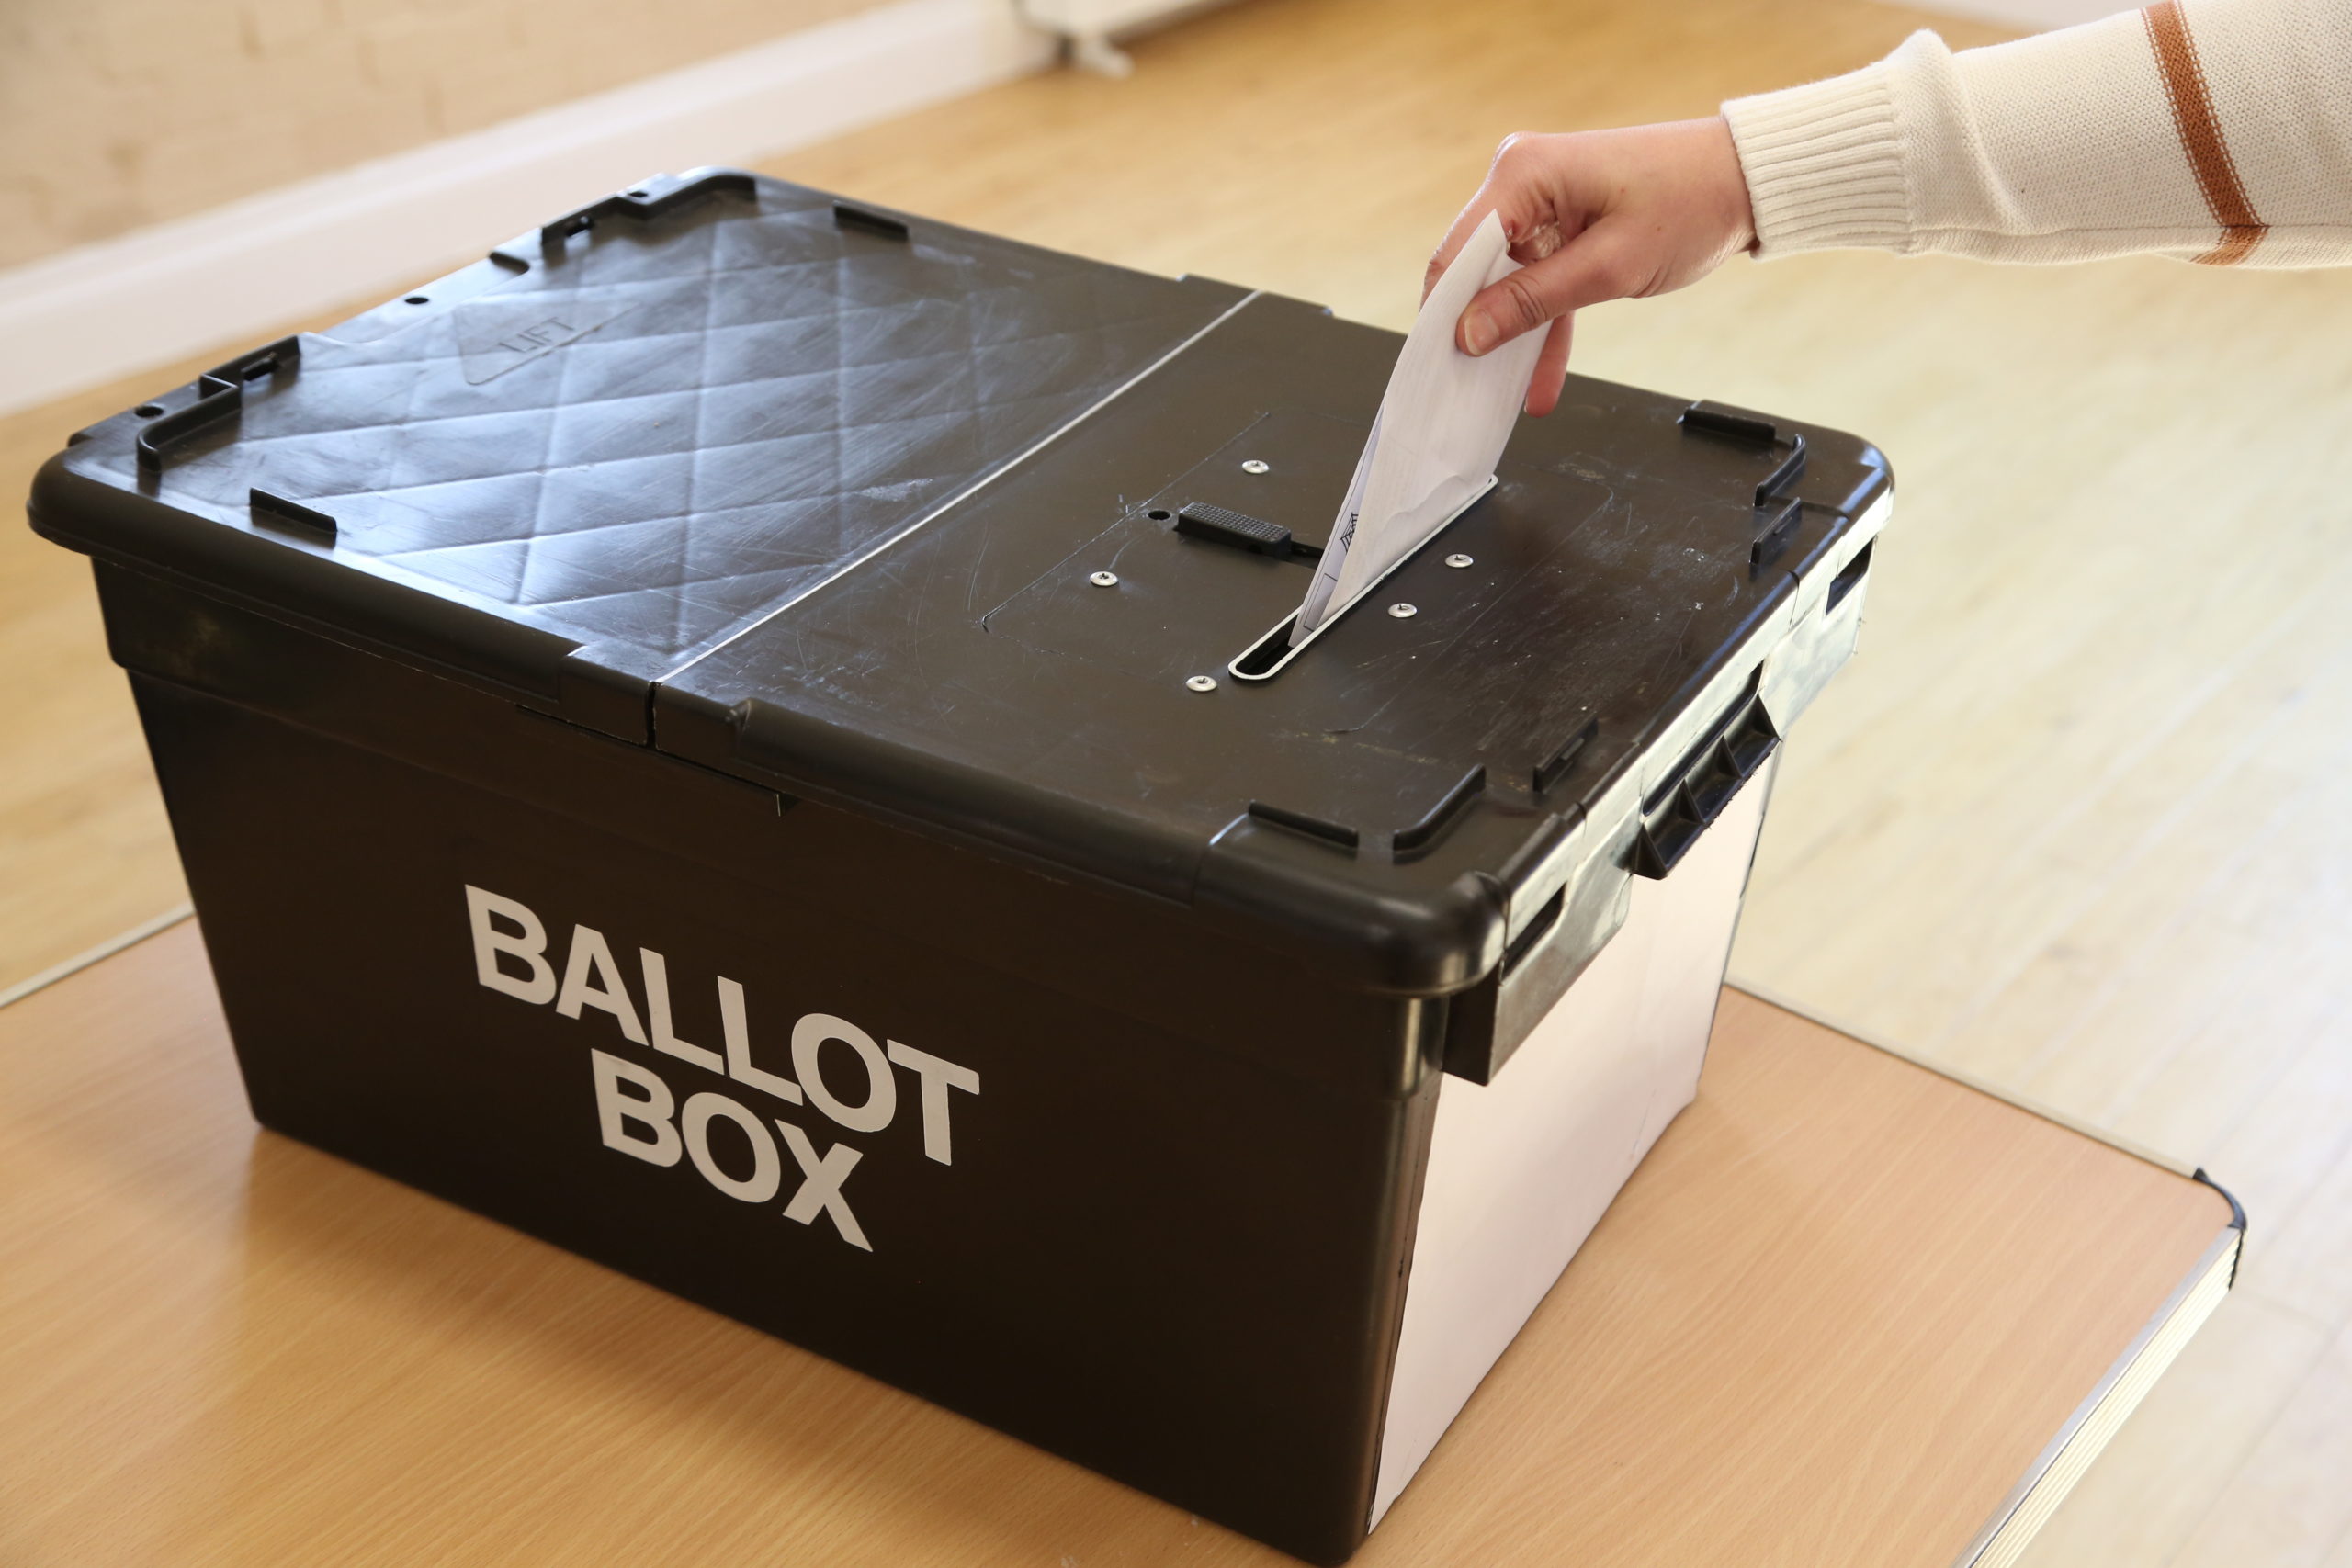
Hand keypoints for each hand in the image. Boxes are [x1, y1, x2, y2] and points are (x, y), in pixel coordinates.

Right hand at [1427, 118, 1755, 415]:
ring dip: (1508, 337)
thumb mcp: (1610, 266)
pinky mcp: (1561, 226)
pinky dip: (1541, 328)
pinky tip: (1536, 381)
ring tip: (1495, 393)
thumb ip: (1533, 301)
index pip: (1457, 250)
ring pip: (1505, 283)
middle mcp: (1523, 179)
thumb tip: (1470, 332)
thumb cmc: (1692, 202)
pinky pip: (1538, 285)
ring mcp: (1542, 204)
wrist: (1744, 182)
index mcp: (1524, 172)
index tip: (1436, 362)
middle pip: (1473, 267)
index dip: (1443, 311)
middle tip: (1461, 385)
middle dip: (1471, 328)